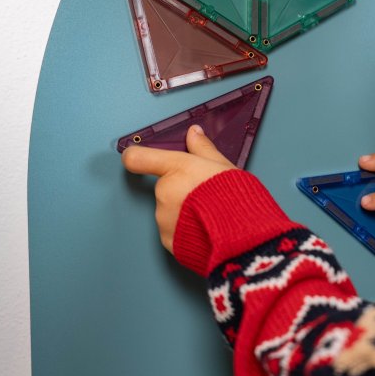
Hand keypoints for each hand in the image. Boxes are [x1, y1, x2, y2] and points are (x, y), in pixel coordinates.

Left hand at [122, 125, 236, 253]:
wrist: (240, 237)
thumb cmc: (235, 200)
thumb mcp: (224, 166)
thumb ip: (204, 149)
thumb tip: (194, 134)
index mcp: (176, 169)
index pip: (137, 158)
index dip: (135, 156)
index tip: (136, 157)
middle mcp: (164, 193)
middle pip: (165, 186)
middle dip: (182, 190)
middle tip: (206, 195)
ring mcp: (164, 219)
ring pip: (170, 210)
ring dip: (184, 212)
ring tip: (210, 215)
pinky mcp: (169, 241)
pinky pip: (174, 231)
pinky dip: (186, 230)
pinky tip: (206, 229)